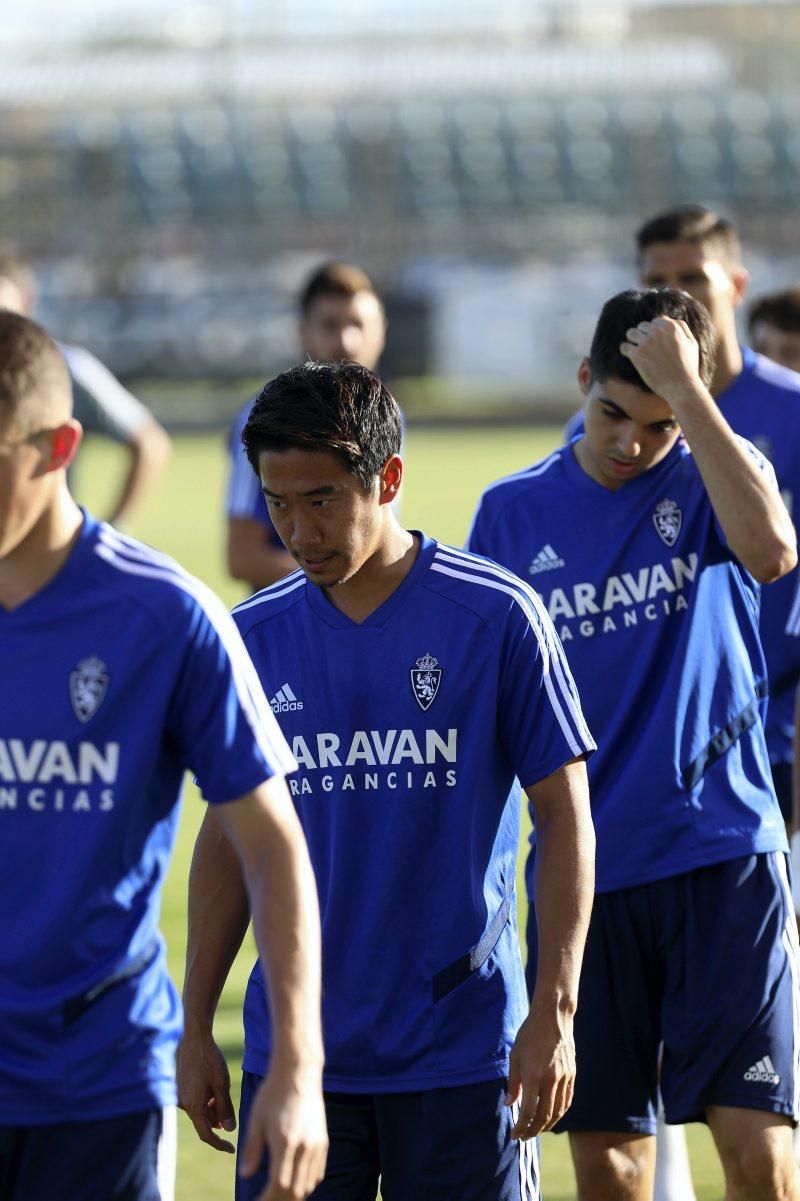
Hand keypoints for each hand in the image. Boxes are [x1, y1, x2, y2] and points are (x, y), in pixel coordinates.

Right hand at [176, 1026, 236, 1152]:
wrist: (194, 1037)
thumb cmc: (209, 1060)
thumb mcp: (221, 1084)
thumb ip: (224, 1108)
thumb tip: (229, 1129)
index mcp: (193, 1106)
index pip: (206, 1135)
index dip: (219, 1144)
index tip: (232, 1149)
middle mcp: (184, 1103)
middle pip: (203, 1123)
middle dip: (218, 1123)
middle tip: (231, 1118)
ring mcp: (181, 1095)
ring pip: (199, 1111)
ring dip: (212, 1111)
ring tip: (223, 1099)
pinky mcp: (181, 1087)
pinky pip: (195, 1101)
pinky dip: (206, 1101)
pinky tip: (214, 1090)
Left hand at [239, 1066, 327, 1200]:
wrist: (299, 1072)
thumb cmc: (274, 1093)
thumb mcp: (257, 1119)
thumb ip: (252, 1149)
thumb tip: (246, 1175)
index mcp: (285, 1142)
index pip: (278, 1184)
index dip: (268, 1198)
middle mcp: (304, 1146)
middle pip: (295, 1190)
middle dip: (279, 1200)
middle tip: (266, 1199)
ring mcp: (317, 1144)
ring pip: (309, 1184)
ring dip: (294, 1194)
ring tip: (278, 1194)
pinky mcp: (323, 1140)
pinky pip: (318, 1173)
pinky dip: (307, 1183)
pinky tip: (295, 1182)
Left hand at [505, 1006, 575, 1139]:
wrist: (553, 1017)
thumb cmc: (530, 1035)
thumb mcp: (515, 1056)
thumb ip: (513, 1083)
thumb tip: (510, 1104)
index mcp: (533, 1076)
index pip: (528, 1112)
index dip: (521, 1127)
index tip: (515, 1135)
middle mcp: (550, 1080)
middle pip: (544, 1117)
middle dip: (533, 1131)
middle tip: (524, 1137)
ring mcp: (564, 1078)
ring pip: (557, 1112)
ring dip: (546, 1126)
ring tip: (536, 1130)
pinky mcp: (572, 1075)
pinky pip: (567, 1101)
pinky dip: (559, 1114)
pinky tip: (552, 1117)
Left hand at [620, 316, 700, 400]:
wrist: (681, 386)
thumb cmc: (688, 367)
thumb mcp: (692, 343)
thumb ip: (682, 328)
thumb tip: (668, 319)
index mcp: (671, 327)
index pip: (656, 321)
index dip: (654, 331)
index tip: (655, 342)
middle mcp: (658, 332)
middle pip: (642, 326)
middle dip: (643, 335)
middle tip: (646, 348)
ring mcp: (646, 342)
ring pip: (631, 333)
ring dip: (632, 340)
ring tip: (636, 349)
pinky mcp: (637, 354)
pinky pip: (624, 346)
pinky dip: (625, 350)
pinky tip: (629, 355)